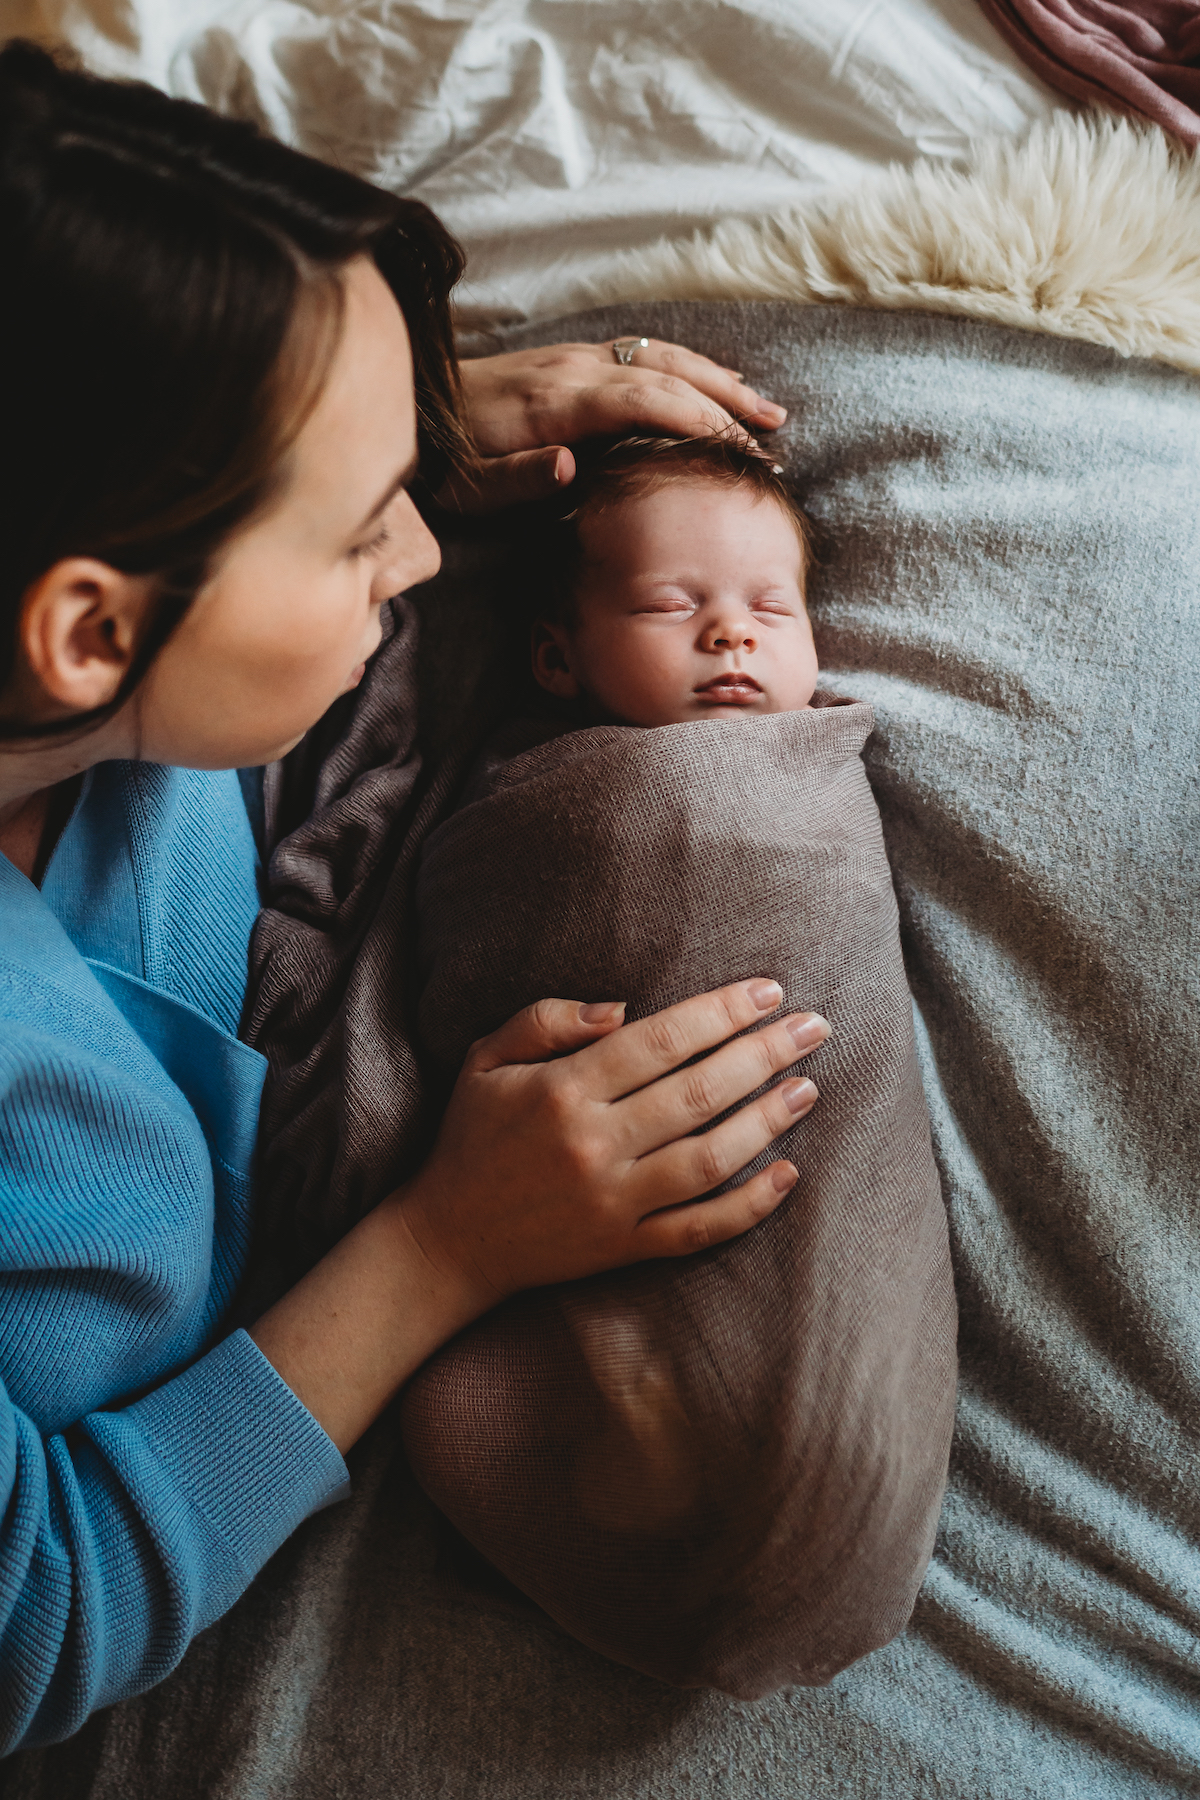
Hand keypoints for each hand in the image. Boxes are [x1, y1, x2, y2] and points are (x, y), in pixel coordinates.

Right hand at [398, 979, 825, 1307]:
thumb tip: (623, 1009)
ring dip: (767, 1122)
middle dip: (764, 1054)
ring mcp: (613, 1202)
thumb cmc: (472, 1137)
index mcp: (562, 1090)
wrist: (447, 1241)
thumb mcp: (486, 1059)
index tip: (768, 992)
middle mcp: (593, 1145)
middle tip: (815, 1027)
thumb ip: (547, 1020)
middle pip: (697, 1093)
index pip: (659, 1041)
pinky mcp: (623, 1248)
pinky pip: (698, 1230)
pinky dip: (748, 1207)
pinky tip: (788, 1176)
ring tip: (809, 1088)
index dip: (720, 1013)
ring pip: (709, 1160)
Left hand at [442, 340, 788, 510]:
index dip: (698, 421)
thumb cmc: (439, 461)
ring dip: (717, 380)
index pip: (645, 401)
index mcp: (555, 402)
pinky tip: (711, 383)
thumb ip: (518, 478)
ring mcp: (571, 359)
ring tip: (764, 410)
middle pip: (666, 374)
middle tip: (772, 438)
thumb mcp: (468, 487)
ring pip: (660, 358)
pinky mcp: (568, 362)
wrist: (405, 406)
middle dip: (725, 403)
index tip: (741, 451)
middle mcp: (571, 369)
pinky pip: (642, 355)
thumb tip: (571, 464)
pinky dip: (686, 368)